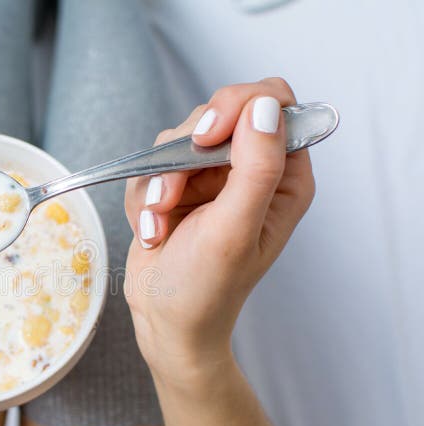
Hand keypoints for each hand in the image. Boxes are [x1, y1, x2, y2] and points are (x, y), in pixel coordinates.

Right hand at [124, 78, 314, 378]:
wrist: (165, 321)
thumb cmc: (206, 288)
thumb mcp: (235, 230)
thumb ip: (257, 167)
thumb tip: (265, 106)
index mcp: (284, 177)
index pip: (274, 102)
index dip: (239, 106)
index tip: (207, 137)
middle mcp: (250, 170)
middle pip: (217, 114)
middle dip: (184, 156)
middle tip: (171, 196)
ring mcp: (211, 178)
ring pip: (177, 139)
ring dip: (157, 182)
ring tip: (159, 225)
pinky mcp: (177, 187)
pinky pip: (151, 164)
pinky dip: (143, 196)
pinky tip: (151, 231)